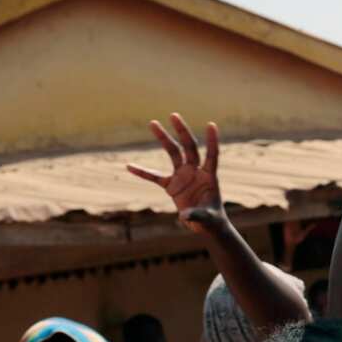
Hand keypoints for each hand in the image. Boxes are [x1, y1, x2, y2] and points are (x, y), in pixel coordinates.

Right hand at [127, 114, 224, 233]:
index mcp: (209, 176)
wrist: (205, 226)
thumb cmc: (212, 221)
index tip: (211, 125)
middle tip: (173, 115)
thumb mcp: (207, 219)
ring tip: (153, 123)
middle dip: (182, 131)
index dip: (212, 141)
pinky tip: (129, 166)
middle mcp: (196, 171)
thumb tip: (185, 215)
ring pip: (173, 153)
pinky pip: (154, 177)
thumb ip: (197, 215)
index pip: (212, 155)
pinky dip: (143, 172)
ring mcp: (183, 176)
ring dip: (164, 139)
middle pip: (189, 147)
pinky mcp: (172, 185)